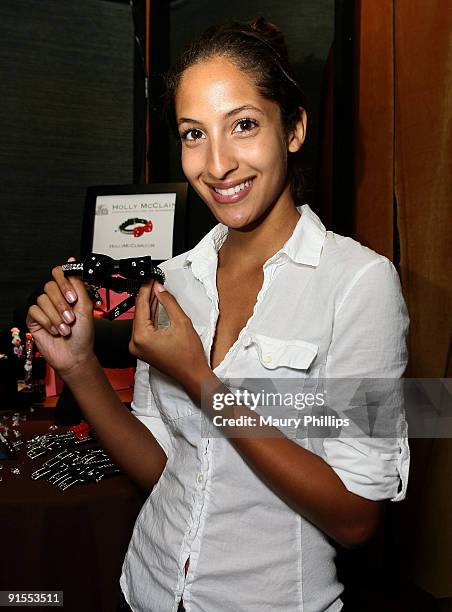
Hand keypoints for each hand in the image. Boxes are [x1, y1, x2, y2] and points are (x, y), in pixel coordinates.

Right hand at [26, 259, 94, 377]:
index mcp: (69, 292)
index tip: (72, 296)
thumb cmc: (83, 335)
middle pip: (50, 286)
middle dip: (62, 304)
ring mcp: (45, 308)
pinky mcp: (35, 319)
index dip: (64, 283)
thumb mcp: (86, 307)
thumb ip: (79, 284)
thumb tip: (74, 262)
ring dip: (56, 316)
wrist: (76, 355)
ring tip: (65, 327)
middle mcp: (56, 298)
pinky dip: (47, 322)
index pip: (60, 274)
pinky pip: (35, 311)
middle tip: (71, 317)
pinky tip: (55, 330)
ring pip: (43, 299)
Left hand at [129, 282, 209, 388]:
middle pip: (139, 312)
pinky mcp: (142, 349)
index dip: (146, 290)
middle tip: (153, 282)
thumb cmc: (189, 356)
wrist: (193, 375)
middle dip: (147, 296)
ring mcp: (138, 347)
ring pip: (141, 320)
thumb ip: (168, 302)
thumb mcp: (181, 322)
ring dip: (149, 305)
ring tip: (155, 290)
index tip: (149, 279)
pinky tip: (155, 305)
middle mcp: (135, 343)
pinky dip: (150, 317)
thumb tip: (159, 289)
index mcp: (141, 337)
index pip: (141, 306)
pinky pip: (144, 328)